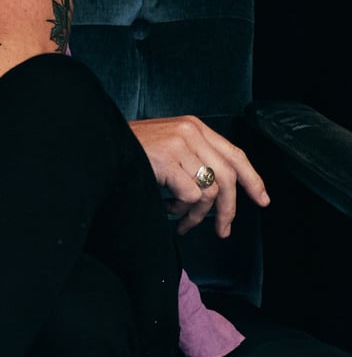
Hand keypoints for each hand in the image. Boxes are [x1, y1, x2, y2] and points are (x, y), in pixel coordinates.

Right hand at [130, 115, 267, 236]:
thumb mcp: (163, 147)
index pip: (235, 154)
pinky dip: (179, 209)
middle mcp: (191, 132)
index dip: (253, 179)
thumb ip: (189, 158)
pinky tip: (164, 207)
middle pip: (229, 175)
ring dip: (196, 215)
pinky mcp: (167, 161)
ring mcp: (179, 145)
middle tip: (223, 230)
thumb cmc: (125, 151)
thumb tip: (212, 192)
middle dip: (229, 209)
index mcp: (193, 127)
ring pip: (209, 191)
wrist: (96, 144)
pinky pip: (190, 195)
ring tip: (180, 222)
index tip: (261, 199)